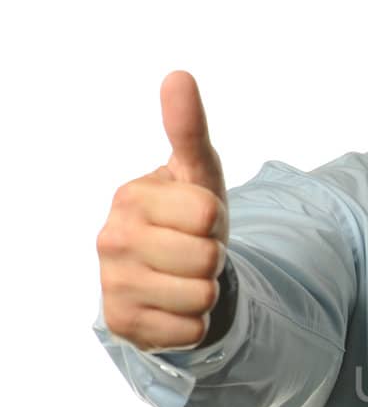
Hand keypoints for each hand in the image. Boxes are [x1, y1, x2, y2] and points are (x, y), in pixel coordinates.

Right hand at [96, 70, 230, 351]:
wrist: (167, 274)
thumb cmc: (186, 218)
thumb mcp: (196, 173)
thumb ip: (188, 128)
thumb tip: (179, 76)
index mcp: (131, 197)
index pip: (207, 215)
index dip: (216, 220)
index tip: (199, 220)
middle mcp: (112, 239)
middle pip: (206, 259)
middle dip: (212, 257)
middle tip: (193, 251)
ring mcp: (113, 284)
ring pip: (201, 296)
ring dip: (206, 290)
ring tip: (185, 277)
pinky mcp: (123, 324)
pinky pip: (191, 330)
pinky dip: (194, 322)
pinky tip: (174, 306)